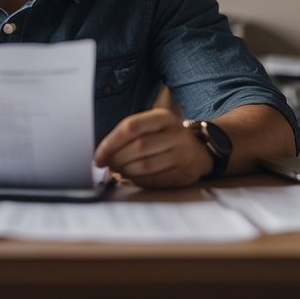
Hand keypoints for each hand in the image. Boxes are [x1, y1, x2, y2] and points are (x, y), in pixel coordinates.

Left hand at [93, 108, 207, 188]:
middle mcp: (176, 134)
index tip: (99, 157)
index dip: (111, 143)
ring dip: (126, 172)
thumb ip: (128, 136)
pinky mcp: (185, 175)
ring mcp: (183, 155)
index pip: (131, 127)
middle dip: (117, 159)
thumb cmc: (166, 138)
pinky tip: (134, 177)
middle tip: (109, 165)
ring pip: (145, 166)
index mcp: (164, 117)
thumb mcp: (152, 127)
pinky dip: (139, 181)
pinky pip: (154, 181)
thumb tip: (102, 156)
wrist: (201, 149)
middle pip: (138, 148)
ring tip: (120, 171)